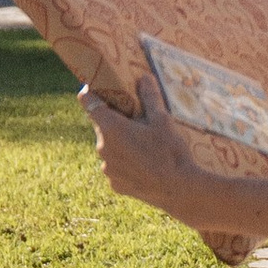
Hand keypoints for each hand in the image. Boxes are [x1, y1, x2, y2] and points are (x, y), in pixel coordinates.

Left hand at [81, 68, 217, 226]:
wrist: (179, 190)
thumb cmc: (170, 151)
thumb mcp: (163, 120)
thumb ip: (150, 97)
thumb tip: (144, 78)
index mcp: (111, 128)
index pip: (88, 103)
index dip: (92, 93)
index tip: (99, 89)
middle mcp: (102, 148)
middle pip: (101, 126)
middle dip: (114, 120)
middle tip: (135, 119)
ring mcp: (107, 168)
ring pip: (109, 148)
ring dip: (120, 143)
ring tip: (144, 145)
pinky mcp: (114, 185)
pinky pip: (116, 167)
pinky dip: (125, 163)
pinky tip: (144, 164)